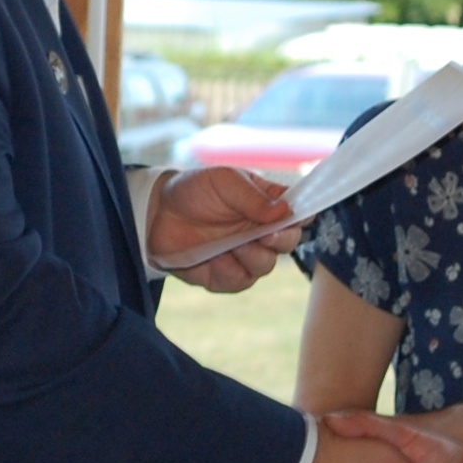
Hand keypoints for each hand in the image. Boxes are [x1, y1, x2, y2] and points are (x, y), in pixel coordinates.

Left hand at [149, 166, 305, 291]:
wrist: (157, 214)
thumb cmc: (194, 191)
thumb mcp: (224, 182)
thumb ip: (252, 197)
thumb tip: (283, 212)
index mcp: (267, 204)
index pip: (299, 211)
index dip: (305, 215)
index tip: (297, 217)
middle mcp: (262, 231)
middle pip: (290, 242)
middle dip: (281, 240)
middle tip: (264, 234)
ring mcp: (246, 255)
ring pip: (266, 265)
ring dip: (252, 255)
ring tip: (231, 243)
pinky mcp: (227, 276)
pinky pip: (239, 281)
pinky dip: (229, 270)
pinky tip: (215, 257)